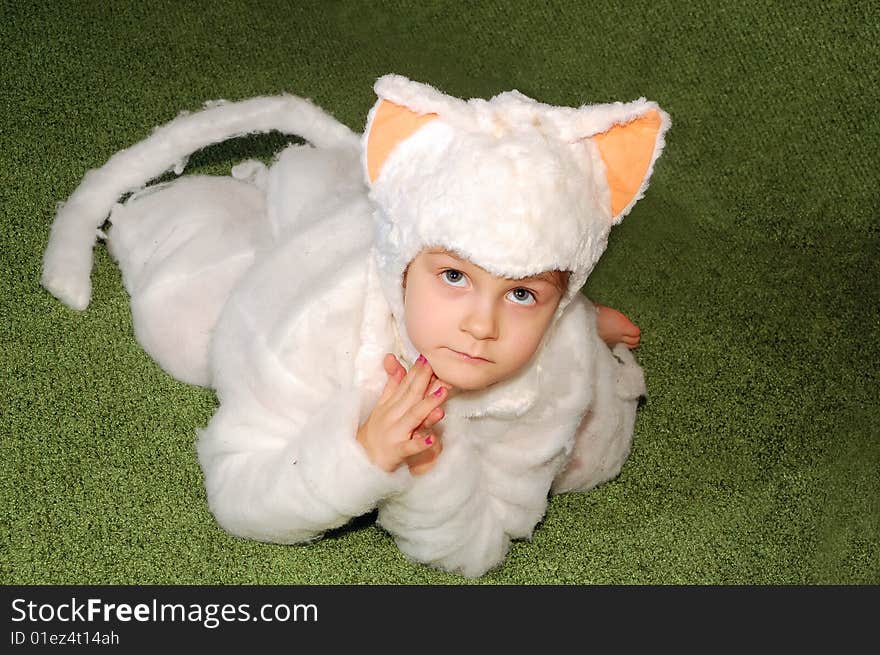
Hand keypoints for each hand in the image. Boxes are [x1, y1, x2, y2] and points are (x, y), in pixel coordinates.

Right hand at [356, 353, 448, 473]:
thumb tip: (393, 358)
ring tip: (442, 394)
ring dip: (427, 405)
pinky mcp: (397, 452)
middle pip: (411, 395)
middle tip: (439, 368)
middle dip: (425, 380)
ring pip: (413, 417)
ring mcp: (395, 433)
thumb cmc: (376, 431)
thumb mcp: (382, 405)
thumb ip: (392, 384)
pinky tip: (432, 438)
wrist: (361, 459)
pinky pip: (410, 447)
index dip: (417, 370)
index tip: (428, 358)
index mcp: (390, 404)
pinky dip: (420, 443)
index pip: (405, 384)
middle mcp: (393, 416)